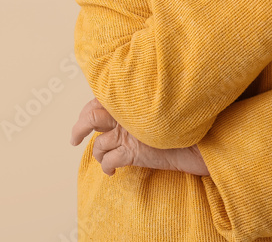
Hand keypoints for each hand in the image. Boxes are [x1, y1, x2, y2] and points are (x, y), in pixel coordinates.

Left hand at [70, 98, 208, 175]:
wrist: (196, 139)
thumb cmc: (177, 122)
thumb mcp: (152, 108)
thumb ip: (134, 107)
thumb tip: (118, 113)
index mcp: (127, 99)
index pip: (97, 101)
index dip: (86, 111)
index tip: (83, 117)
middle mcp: (123, 114)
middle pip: (89, 117)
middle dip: (78, 129)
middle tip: (74, 139)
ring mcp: (126, 133)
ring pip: (98, 144)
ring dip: (97, 154)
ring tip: (102, 159)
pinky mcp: (132, 151)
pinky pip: (109, 161)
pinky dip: (106, 168)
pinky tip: (111, 172)